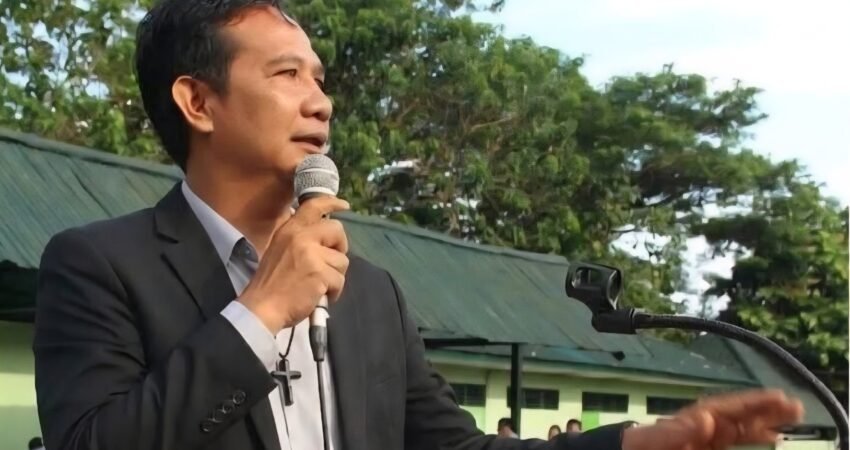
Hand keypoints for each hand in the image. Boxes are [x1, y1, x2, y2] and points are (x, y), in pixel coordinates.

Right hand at [238, 196, 349, 332]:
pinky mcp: (320, 273)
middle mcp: (301, 237)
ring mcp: (312, 254)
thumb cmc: (271, 283)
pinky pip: (340, 280)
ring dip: (335, 276)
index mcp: (290, 230)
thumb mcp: (279, 250)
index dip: (332, 203)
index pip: (313, 206)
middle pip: (337, 231)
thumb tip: (323, 238)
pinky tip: (320, 296)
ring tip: (319, 285)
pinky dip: (334, 291)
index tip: (344, 205)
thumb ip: (299, 240)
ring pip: (341, 260)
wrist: (262, 307)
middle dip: (340, 247)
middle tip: (331, 262)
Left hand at [622, 389, 802, 449]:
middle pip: (738, 414)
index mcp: (690, 419)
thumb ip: (677, 430)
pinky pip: (735, 439)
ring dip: (766, 421)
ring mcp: (707, 438)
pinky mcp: (708, 446)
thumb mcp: (653, 439)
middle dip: (764, 408)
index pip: (724, 408)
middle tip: (794, 404)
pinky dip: (755, 435)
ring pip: (742, 426)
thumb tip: (706, 419)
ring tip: (792, 415)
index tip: (775, 397)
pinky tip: (773, 436)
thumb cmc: (640, 444)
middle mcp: (702, 425)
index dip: (749, 403)